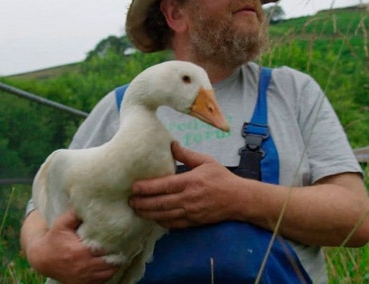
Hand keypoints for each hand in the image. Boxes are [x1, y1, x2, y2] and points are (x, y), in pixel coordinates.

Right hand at [25, 210, 117, 283]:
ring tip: (117, 255)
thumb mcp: (61, 224)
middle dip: (117, 255)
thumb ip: (74, 214)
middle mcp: (84, 266)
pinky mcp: (83, 283)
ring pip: (108, 273)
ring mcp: (84, 277)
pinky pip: (101, 281)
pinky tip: (107, 265)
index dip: (115, 244)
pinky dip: (106, 274)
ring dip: (114, 265)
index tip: (120, 237)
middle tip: (122, 246)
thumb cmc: (54, 239)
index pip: (106, 250)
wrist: (42, 259)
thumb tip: (87, 202)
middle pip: (110, 263)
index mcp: (81, 251)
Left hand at [128, 142, 242, 227]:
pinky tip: (152, 218)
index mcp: (190, 181)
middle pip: (160, 203)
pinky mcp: (194, 222)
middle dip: (142, 203)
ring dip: (148, 214)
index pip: (163, 186)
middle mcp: (188, 198)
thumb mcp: (206, 161)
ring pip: (164, 215)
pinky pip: (173, 224)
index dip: (146, 188)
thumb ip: (186, 155)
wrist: (239, 199)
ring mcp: (191, 212)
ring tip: (136, 210)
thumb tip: (172, 144)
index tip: (134, 187)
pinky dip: (161, 222)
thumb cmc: (222, 178)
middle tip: (129, 201)